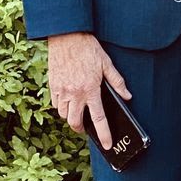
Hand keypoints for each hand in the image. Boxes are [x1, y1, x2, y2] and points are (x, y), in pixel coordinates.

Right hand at [45, 31, 130, 150]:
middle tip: (85, 128)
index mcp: (90, 89)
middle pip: (75, 122)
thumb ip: (117, 82)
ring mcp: (61, 90)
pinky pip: (55, 104)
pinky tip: (67, 100)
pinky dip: (61, 106)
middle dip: (80, 129)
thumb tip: (127, 96)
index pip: (98, 118)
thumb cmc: (88, 48)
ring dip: (70, 117)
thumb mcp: (107, 64)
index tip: (106, 145)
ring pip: (63, 115)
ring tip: (77, 111)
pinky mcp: (52, 85)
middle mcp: (74, 93)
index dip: (103, 134)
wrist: (66, 35)